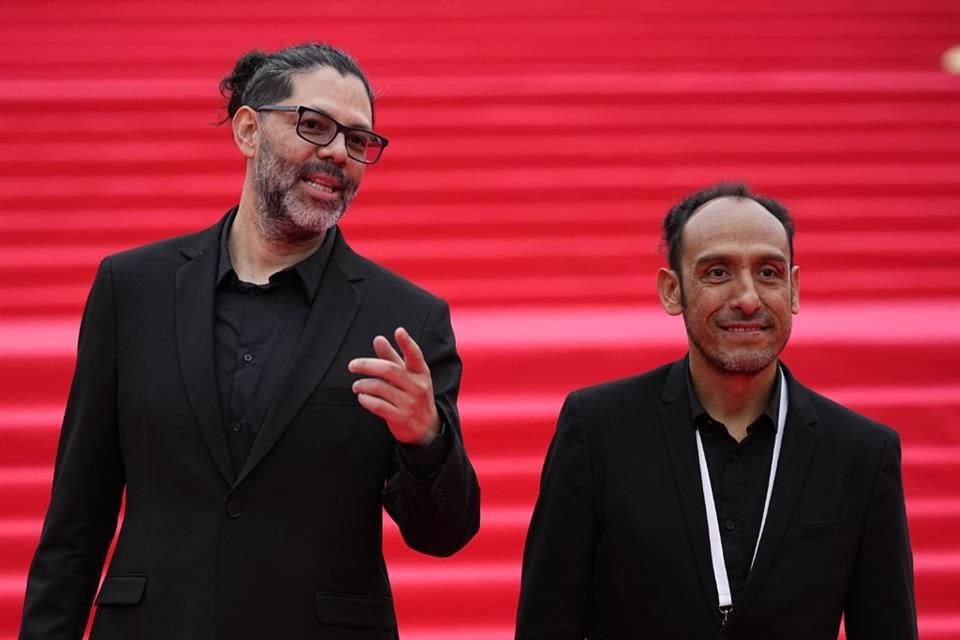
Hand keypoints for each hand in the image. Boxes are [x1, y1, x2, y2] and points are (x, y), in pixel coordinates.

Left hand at [348, 327, 439, 445]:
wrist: (427, 428)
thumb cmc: (414, 395)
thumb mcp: (409, 377)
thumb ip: (393, 358)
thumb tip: (378, 339)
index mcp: (421, 373)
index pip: (415, 355)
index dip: (407, 343)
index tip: (399, 331)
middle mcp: (418, 386)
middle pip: (389, 370)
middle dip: (367, 365)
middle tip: (352, 365)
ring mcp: (410, 403)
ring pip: (380, 388)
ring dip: (363, 384)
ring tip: (356, 385)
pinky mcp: (401, 418)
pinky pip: (378, 405)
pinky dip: (366, 400)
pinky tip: (362, 397)